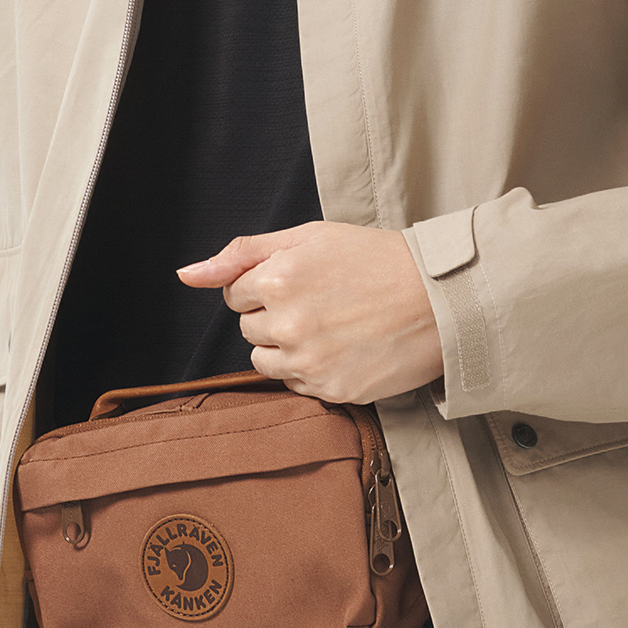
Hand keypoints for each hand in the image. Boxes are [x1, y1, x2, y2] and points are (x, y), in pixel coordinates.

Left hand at [176, 221, 443, 403]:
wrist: (441, 297)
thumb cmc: (376, 259)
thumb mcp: (309, 237)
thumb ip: (242, 253)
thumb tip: (186, 274)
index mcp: (277, 279)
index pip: (235, 294)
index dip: (267, 284)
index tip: (303, 280)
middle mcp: (287, 324)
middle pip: (249, 329)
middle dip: (274, 315)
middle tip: (323, 301)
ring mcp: (309, 361)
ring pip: (266, 361)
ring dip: (287, 347)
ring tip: (331, 327)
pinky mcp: (332, 390)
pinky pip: (297, 385)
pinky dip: (313, 370)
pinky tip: (344, 349)